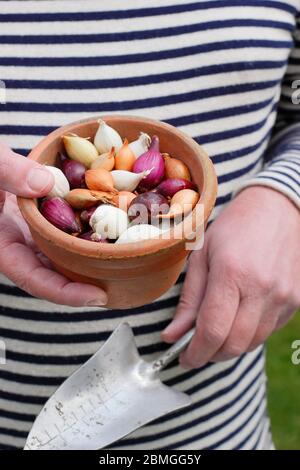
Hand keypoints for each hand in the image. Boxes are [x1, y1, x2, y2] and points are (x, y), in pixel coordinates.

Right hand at [0, 142, 106, 305]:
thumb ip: (9, 172)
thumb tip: (44, 183)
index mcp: (1, 241)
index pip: (32, 278)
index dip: (65, 293)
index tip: (97, 297)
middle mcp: (17, 241)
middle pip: (53, 272)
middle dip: (84, 283)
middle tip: (118, 286)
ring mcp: (30, 229)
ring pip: (61, 252)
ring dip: (87, 258)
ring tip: (120, 262)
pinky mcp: (41, 214)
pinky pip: (64, 228)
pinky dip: (85, 230)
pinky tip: (108, 228)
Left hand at [162, 186, 299, 367]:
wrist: (278, 209)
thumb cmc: (234, 228)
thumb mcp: (202, 255)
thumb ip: (189, 299)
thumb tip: (173, 335)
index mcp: (232, 273)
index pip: (212, 330)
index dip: (195, 352)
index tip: (183, 358)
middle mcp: (262, 289)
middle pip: (234, 344)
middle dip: (210, 355)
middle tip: (195, 351)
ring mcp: (283, 297)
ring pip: (252, 343)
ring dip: (229, 347)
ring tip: (215, 334)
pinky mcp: (295, 301)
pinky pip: (268, 331)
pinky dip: (248, 334)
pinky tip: (237, 320)